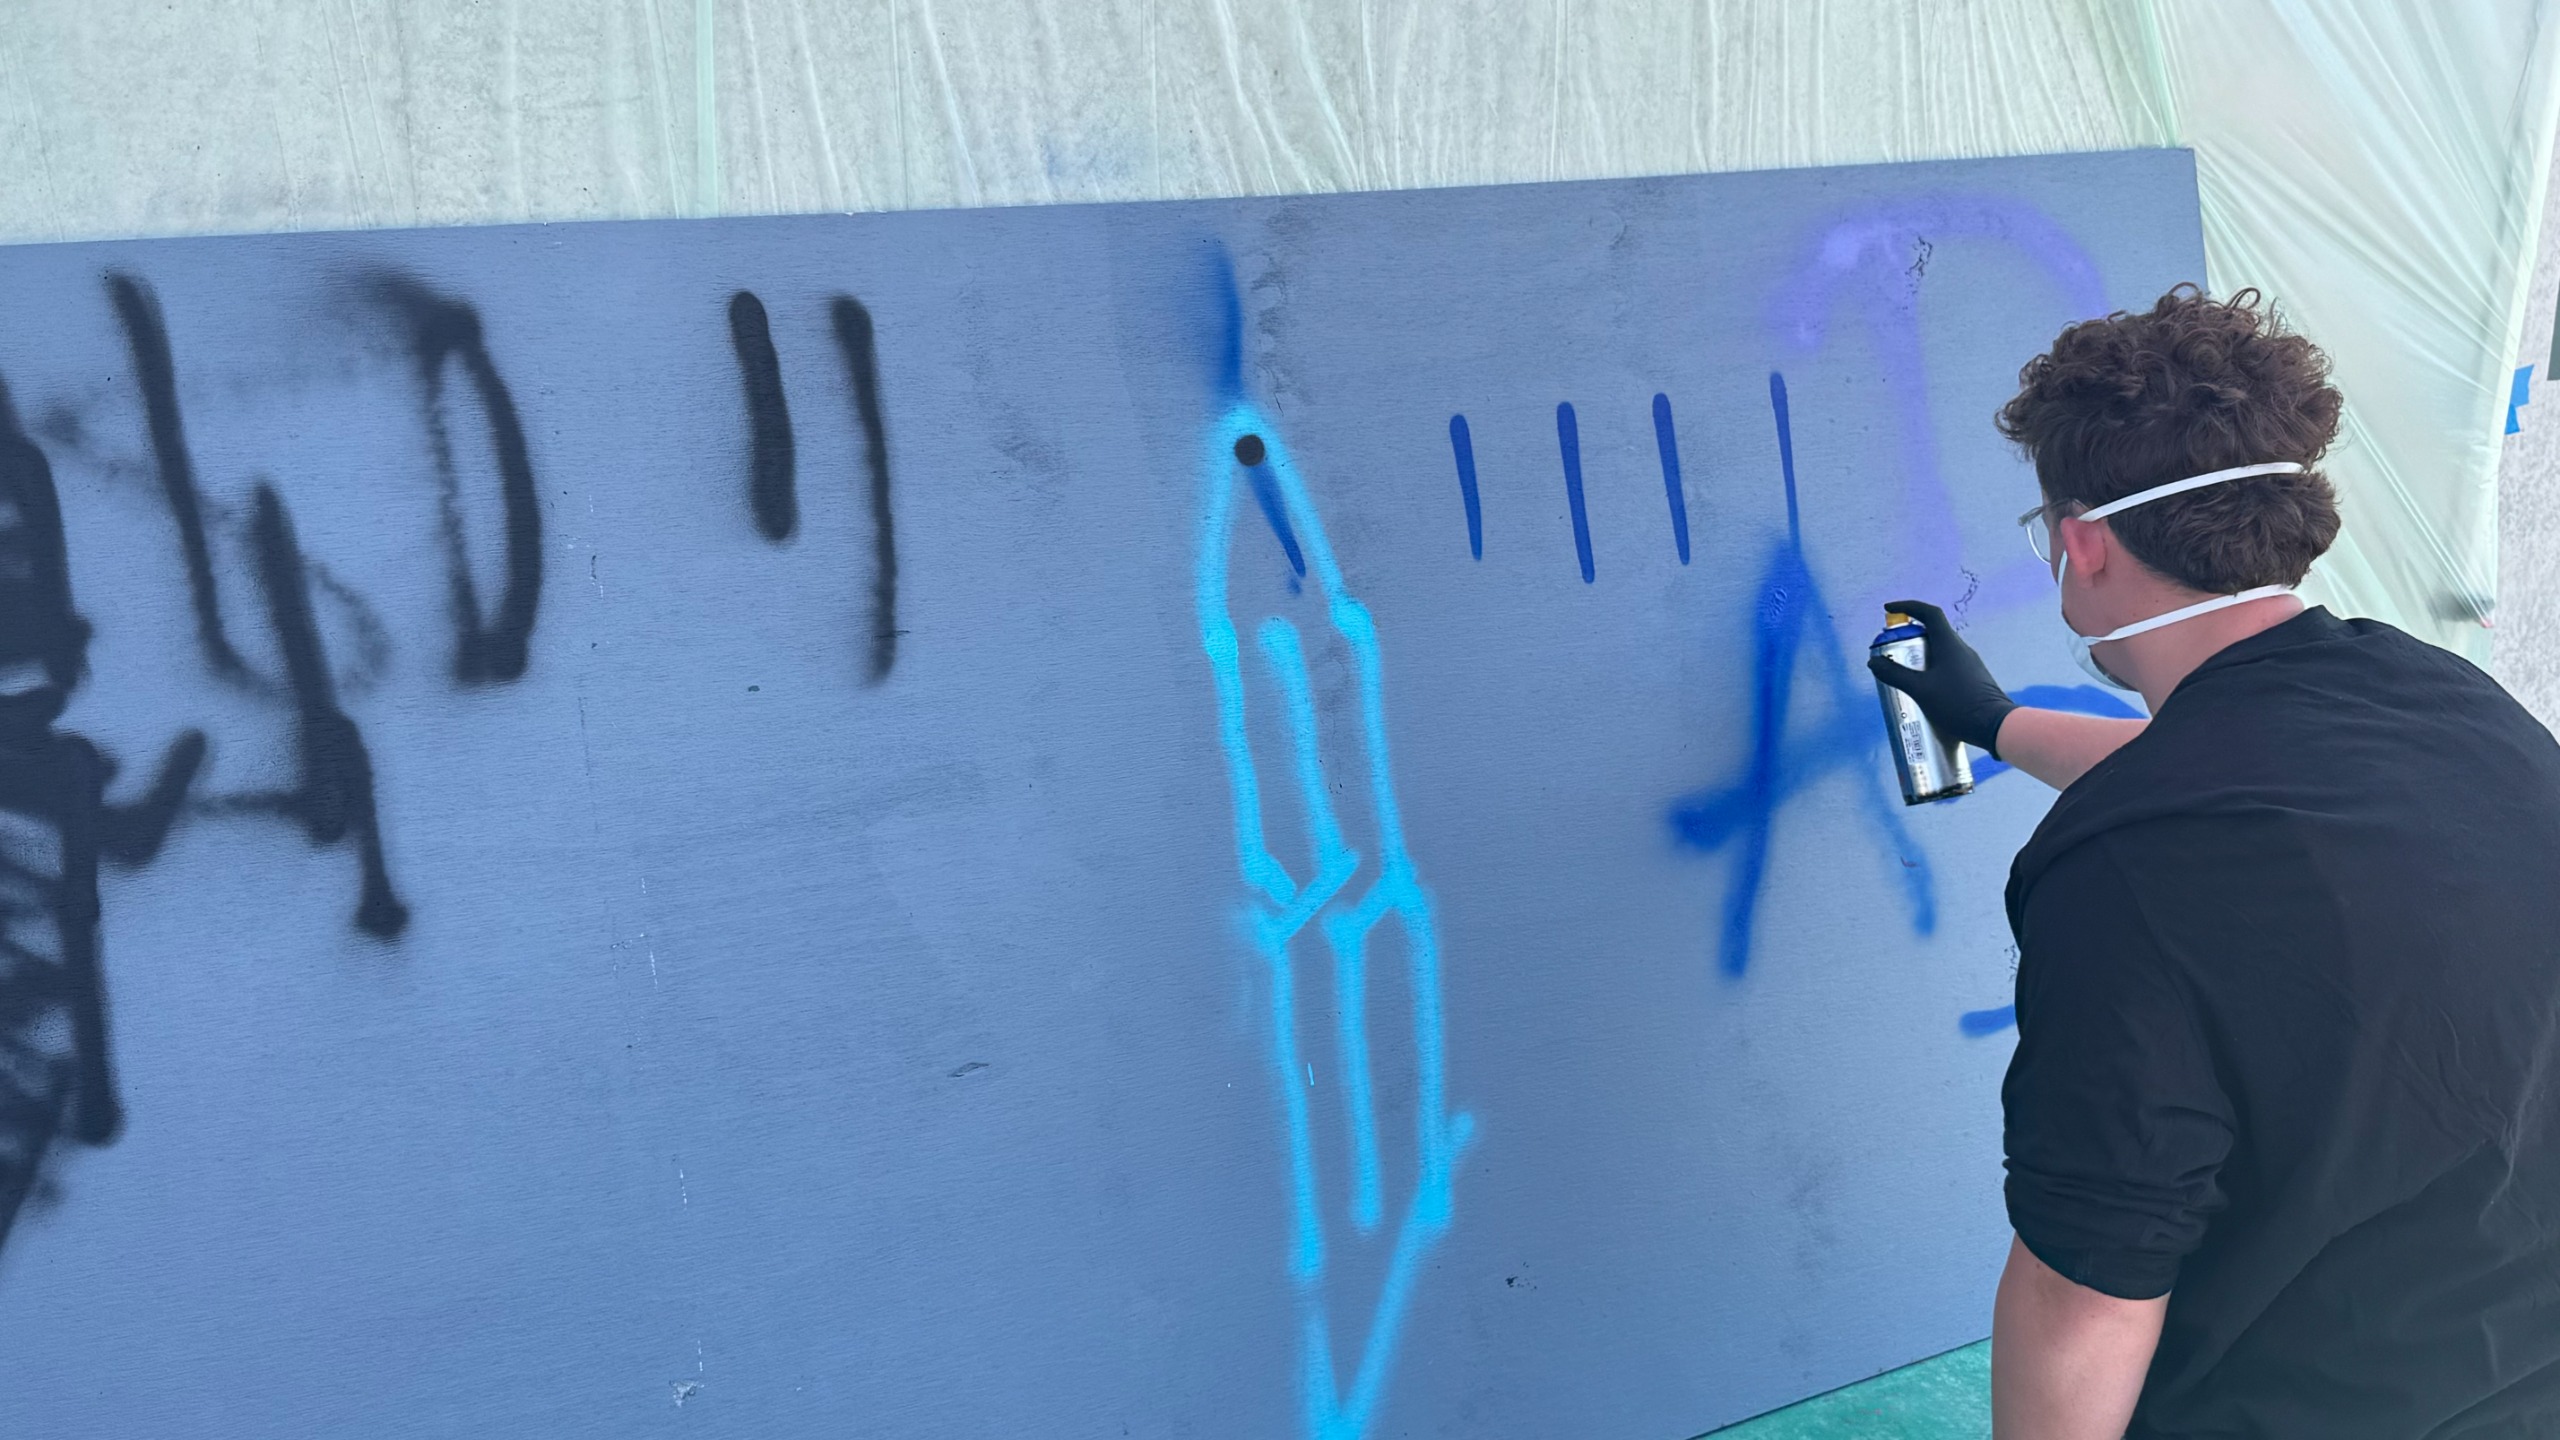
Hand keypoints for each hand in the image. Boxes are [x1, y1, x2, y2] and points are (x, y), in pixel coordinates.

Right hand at [1867, 599, 2015, 757]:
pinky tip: (1923, 688)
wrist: (1995, 726)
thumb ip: (1895, 675)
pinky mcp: (1972, 678)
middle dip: (1909, 635)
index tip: (1889, 609)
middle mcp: (1961, 649)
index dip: (1908, 607)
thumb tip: (1873, 662)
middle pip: (1932, 632)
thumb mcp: (1921, 690)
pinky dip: (1931, 667)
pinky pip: (1947, 664)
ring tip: (1903, 671)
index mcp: (1949, 644)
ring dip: (1920, 653)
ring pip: (1940, 650)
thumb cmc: (1958, 704)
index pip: (1929, 613)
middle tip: (1891, 648)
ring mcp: (1969, 664)